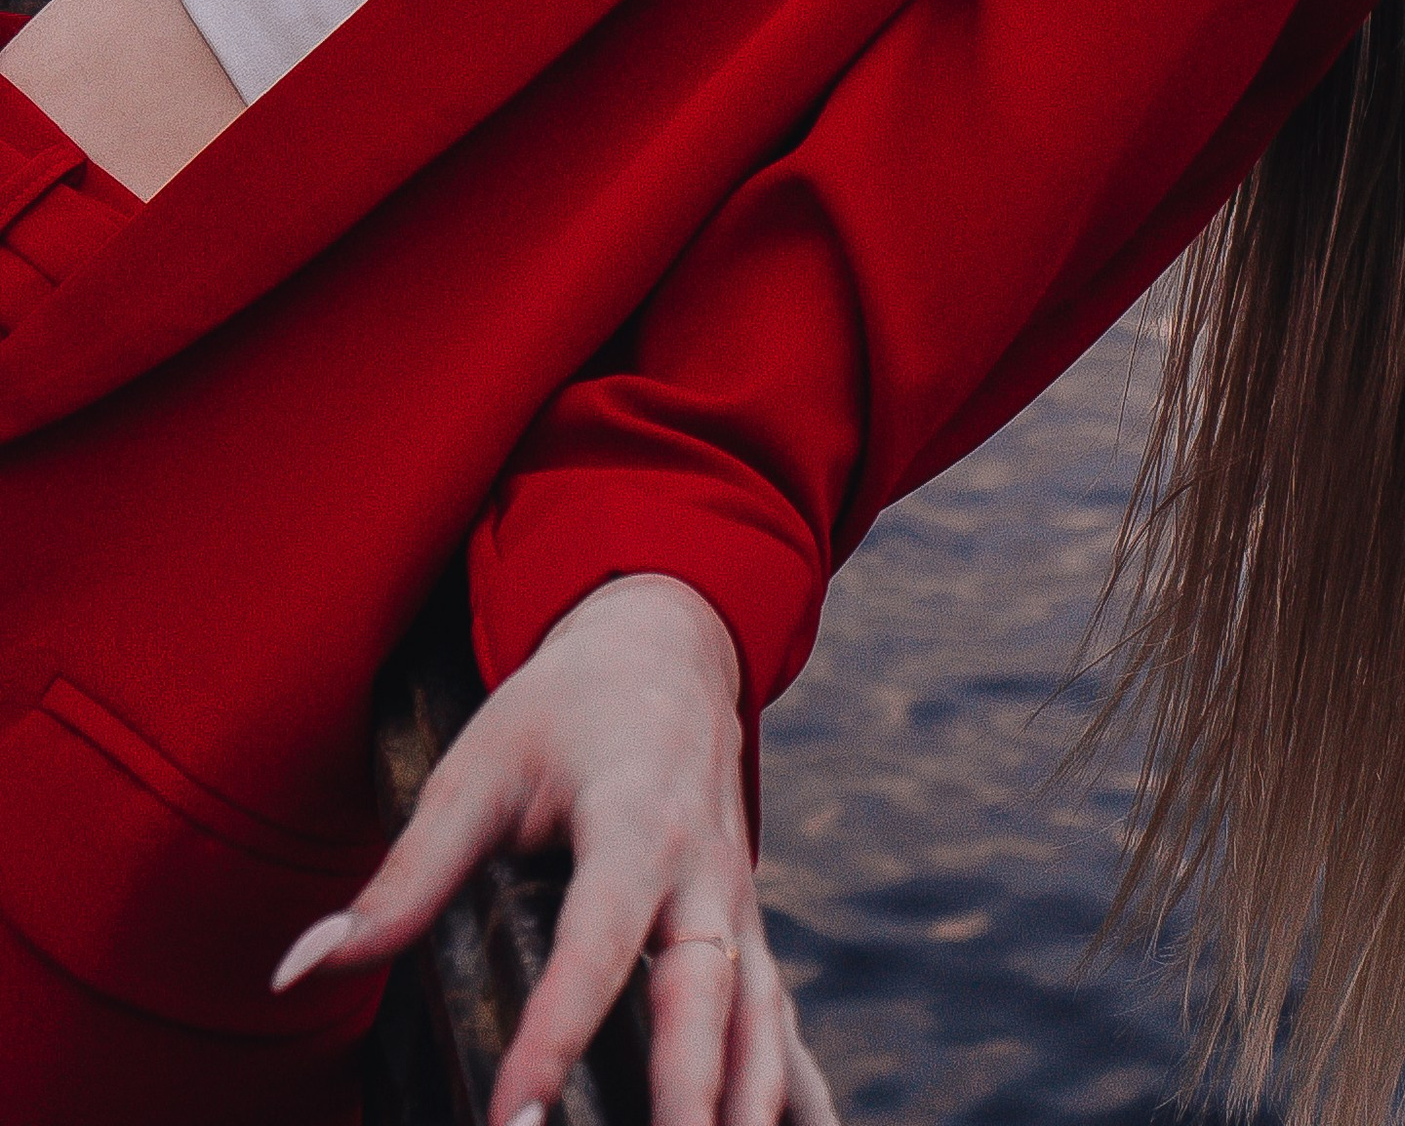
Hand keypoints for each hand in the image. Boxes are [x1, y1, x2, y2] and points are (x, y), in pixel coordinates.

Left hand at [272, 570, 836, 1125]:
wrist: (670, 644)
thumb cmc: (562, 708)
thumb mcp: (475, 769)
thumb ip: (400, 878)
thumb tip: (297, 969)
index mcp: (637, 820)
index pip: (600, 942)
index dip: (559, 1032)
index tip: (516, 1122)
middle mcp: (706, 871)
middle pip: (707, 995)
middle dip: (691, 1100)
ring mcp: (740, 905)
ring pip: (763, 1019)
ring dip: (749, 1108)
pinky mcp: (750, 932)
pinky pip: (780, 1022)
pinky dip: (790, 1091)